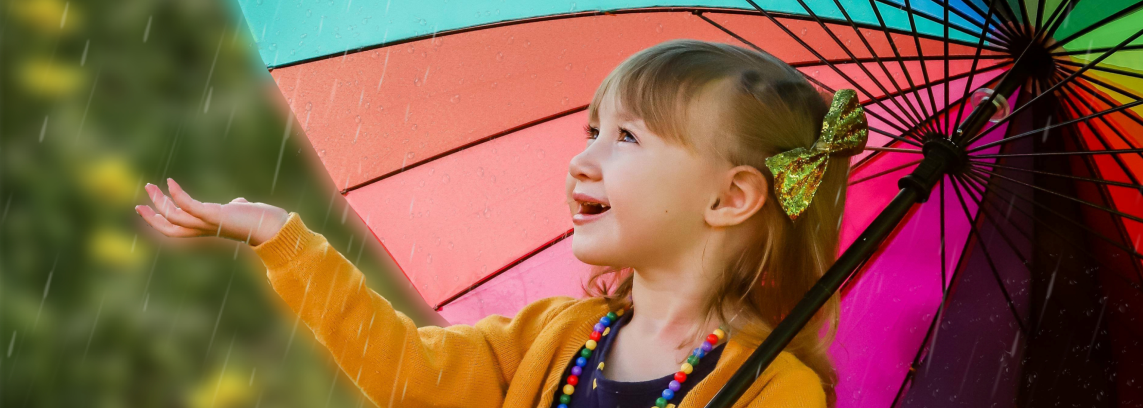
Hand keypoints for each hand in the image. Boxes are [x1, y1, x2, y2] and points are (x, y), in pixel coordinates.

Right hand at [135, 178, 289, 246]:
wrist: (273, 226)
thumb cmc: (260, 219)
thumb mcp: (241, 212)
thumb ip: (234, 207)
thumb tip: (237, 203)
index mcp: (206, 228)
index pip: (175, 229)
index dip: (158, 220)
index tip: (144, 208)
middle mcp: (204, 229)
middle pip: (170, 227)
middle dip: (153, 215)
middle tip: (138, 203)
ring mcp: (208, 223)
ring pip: (175, 218)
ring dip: (160, 202)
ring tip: (150, 186)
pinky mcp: (215, 216)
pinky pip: (190, 207)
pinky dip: (178, 195)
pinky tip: (170, 182)